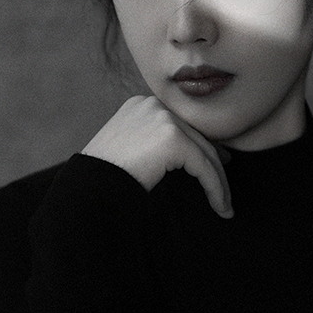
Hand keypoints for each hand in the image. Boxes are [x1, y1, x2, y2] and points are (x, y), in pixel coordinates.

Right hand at [83, 96, 233, 218]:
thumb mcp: (129, 148)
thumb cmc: (103, 178)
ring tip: (224, 205)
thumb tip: (187, 152)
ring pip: (205, 153)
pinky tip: (221, 207)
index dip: (203, 146)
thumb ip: (154, 142)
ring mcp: (164, 119)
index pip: (182, 126)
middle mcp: (154, 106)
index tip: (220, 162)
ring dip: (219, 182)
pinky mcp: (173, 138)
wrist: (88, 188)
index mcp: (142, 105)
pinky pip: (205, 167)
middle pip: (196, 137)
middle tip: (225, 187)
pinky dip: (216, 189)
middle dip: (215, 163)